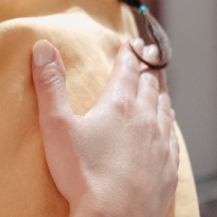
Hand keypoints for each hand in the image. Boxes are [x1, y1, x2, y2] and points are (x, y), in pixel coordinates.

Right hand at [32, 39, 178, 216]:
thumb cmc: (83, 175)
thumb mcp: (57, 125)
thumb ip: (50, 84)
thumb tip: (43, 47)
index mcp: (120, 105)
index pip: (128, 69)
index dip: (130, 53)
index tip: (133, 42)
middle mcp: (145, 119)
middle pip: (150, 84)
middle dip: (148, 66)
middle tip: (149, 52)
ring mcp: (160, 144)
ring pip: (164, 107)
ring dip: (160, 90)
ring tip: (158, 82)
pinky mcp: (167, 168)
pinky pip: (173, 135)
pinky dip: (169, 120)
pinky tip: (168, 122)